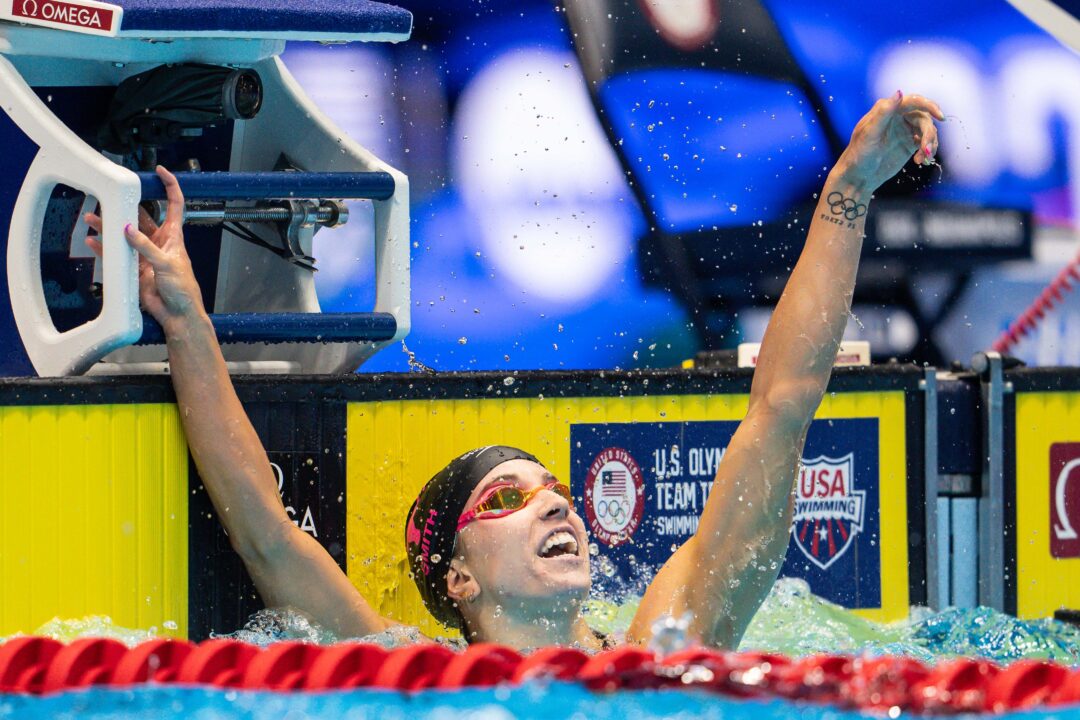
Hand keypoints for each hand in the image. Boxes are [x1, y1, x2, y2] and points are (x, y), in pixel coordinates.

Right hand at [85, 165, 204, 330]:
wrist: (177, 314)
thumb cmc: (183, 289)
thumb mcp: (167, 264)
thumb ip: (146, 246)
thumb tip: (127, 229)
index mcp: (173, 236)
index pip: (174, 204)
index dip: (169, 186)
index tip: (160, 171)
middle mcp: (158, 242)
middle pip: (140, 217)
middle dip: (125, 206)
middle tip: (108, 197)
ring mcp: (144, 254)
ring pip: (124, 234)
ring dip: (109, 226)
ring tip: (92, 217)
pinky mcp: (134, 268)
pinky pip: (116, 254)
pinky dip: (104, 248)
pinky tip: (92, 241)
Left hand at [833, 91, 944, 193]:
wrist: (858, 176)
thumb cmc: (859, 154)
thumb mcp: (869, 133)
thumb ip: (884, 112)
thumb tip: (899, 93)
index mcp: (888, 109)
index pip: (914, 101)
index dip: (930, 106)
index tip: (940, 117)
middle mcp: (899, 117)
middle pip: (924, 118)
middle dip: (928, 134)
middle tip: (926, 150)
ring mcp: (905, 130)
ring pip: (928, 131)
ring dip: (929, 144)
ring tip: (922, 159)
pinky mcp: (910, 144)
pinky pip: (926, 142)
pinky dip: (927, 151)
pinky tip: (921, 161)